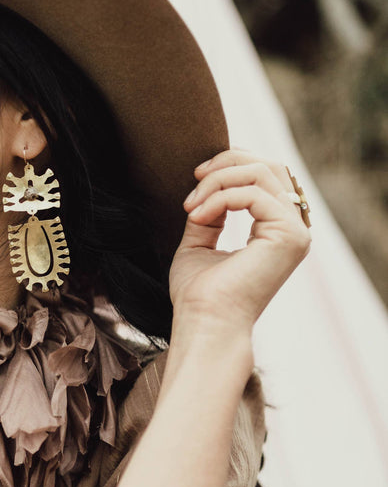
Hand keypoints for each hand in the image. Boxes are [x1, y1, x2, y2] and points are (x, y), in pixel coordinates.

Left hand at [169, 147, 310, 332]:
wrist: (204, 323)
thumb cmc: (199, 295)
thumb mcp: (200, 242)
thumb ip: (211, 213)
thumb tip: (210, 184)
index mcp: (277, 231)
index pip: (267, 176)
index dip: (231, 165)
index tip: (196, 179)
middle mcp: (293, 230)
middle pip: (270, 166)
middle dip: (227, 162)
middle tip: (196, 177)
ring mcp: (295, 232)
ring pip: (262, 173)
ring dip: (218, 182)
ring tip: (191, 207)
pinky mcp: (289, 235)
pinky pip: (253, 194)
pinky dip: (219, 198)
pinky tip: (197, 216)